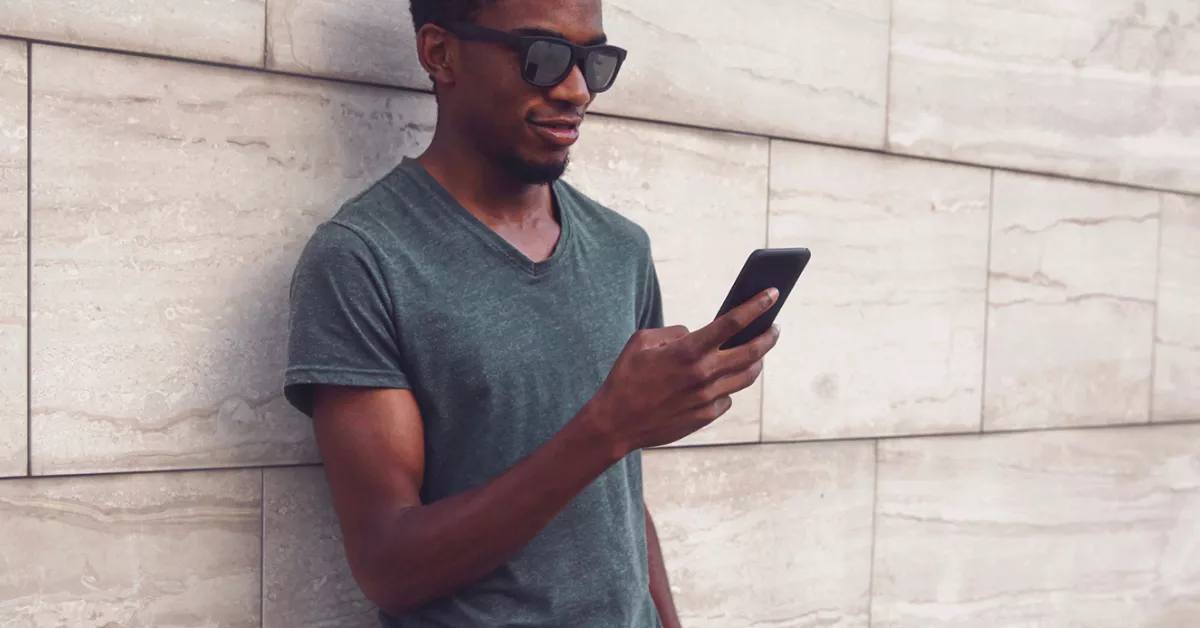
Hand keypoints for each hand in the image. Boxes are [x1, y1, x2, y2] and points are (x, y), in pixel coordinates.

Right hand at [586, 288, 782, 453]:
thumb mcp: (641, 342)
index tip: (772, 294)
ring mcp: (708, 398)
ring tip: (757, 351)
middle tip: (774, 327)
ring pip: (747, 376)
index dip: (756, 306)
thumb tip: (695, 333)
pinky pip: (727, 397)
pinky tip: (722, 380)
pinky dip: (728, 385)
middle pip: (752, 352)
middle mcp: (703, 374)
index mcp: (687, 350)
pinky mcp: (706, 416)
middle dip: (769, 336)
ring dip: (757, 361)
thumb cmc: (625, 378)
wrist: (616, 423)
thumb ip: (674, 332)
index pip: (732, 323)